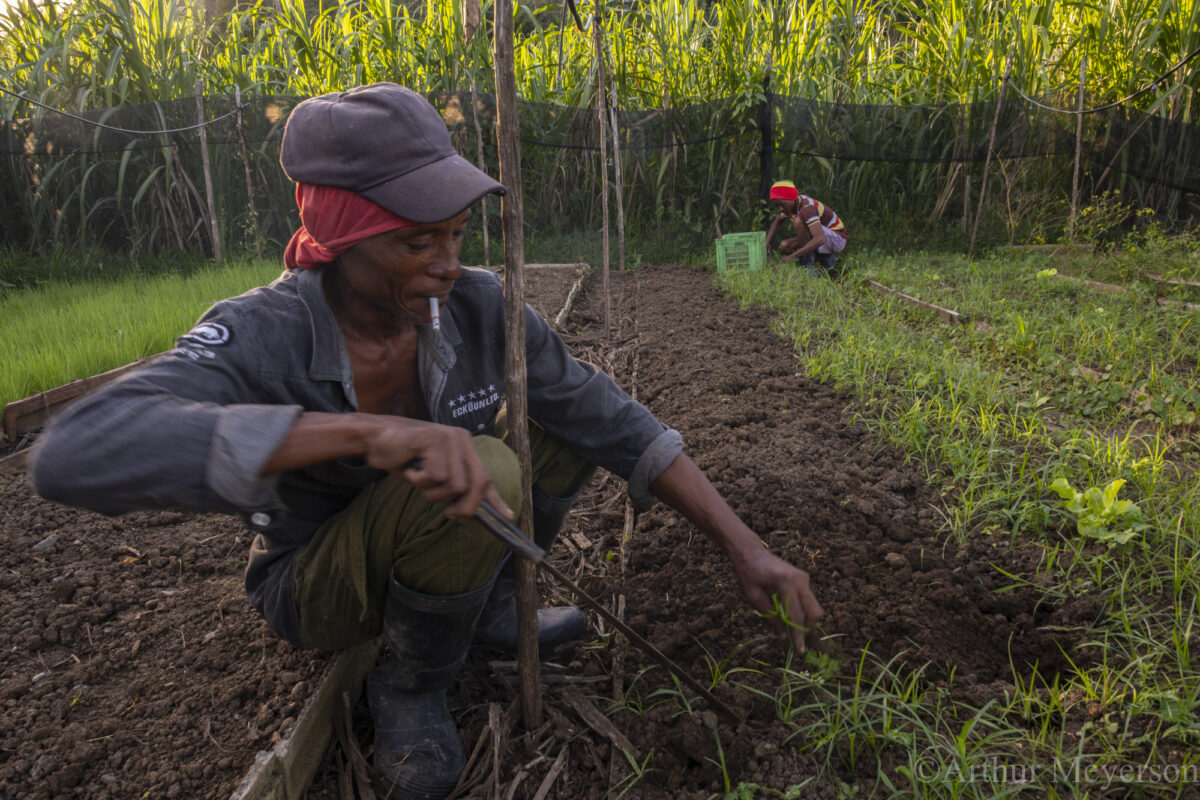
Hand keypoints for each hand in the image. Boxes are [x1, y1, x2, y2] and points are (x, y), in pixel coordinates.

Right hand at [363, 417, 512, 521]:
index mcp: (465, 446)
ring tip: (417, 478)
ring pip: (454, 485)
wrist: (374, 439)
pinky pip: (435, 477)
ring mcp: (449, 437)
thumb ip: (451, 491)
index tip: (509, 516)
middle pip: (475, 484)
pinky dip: (419, 481)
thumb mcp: (432, 476)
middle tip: (449, 514)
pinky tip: (409, 468)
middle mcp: (461, 439)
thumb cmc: (403, 458)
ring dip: (432, 492)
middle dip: (464, 507)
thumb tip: (466, 516)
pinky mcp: (434, 439)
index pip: (485, 476)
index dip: (495, 499)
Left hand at [733, 548, 823, 653]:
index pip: (797, 615)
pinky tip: (785, 609)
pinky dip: (800, 609)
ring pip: (813, 607)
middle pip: (814, 612)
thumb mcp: (754, 598)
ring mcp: (804, 578)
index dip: (798, 635)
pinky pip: (808, 600)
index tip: (799, 650)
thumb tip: (783, 637)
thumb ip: (770, 617)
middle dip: (806, 627)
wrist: (751, 553)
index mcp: (786, 583)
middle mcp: (800, 580)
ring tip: (785, 621)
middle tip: (792, 636)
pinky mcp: (804, 579)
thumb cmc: (749, 574)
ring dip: (803, 618)